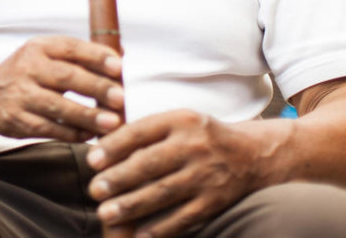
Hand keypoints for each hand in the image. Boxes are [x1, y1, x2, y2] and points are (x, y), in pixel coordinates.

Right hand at [0, 35, 123, 142]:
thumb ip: (79, 55)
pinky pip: (50, 129)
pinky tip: (91, 135)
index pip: (70, 48)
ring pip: (59, 107)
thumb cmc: (26, 73)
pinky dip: (73, 134)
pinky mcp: (19, 121)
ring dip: (88, 116)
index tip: (118, 66)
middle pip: (66, 77)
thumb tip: (120, 54)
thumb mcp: (45, 54)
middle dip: (96, 87)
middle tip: (120, 97)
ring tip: (113, 123)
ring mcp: (22, 96)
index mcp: (39, 48)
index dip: (95, 56)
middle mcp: (28, 68)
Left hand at [86, 110, 282, 237]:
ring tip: (106, 213)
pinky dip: (161, 228)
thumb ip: (145, 130)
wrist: (254, 155)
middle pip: (150, 164)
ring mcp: (206, 174)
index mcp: (181, 120)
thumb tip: (101, 145)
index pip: (140, 132)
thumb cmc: (200, 136)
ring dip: (132, 205)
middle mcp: (194, 145)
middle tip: (94, 190)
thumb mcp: (178, 121)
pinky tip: (139, 235)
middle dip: (119, 178)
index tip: (92, 160)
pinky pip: (184, 216)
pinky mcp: (215, 200)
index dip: (114, 146)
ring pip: (163, 192)